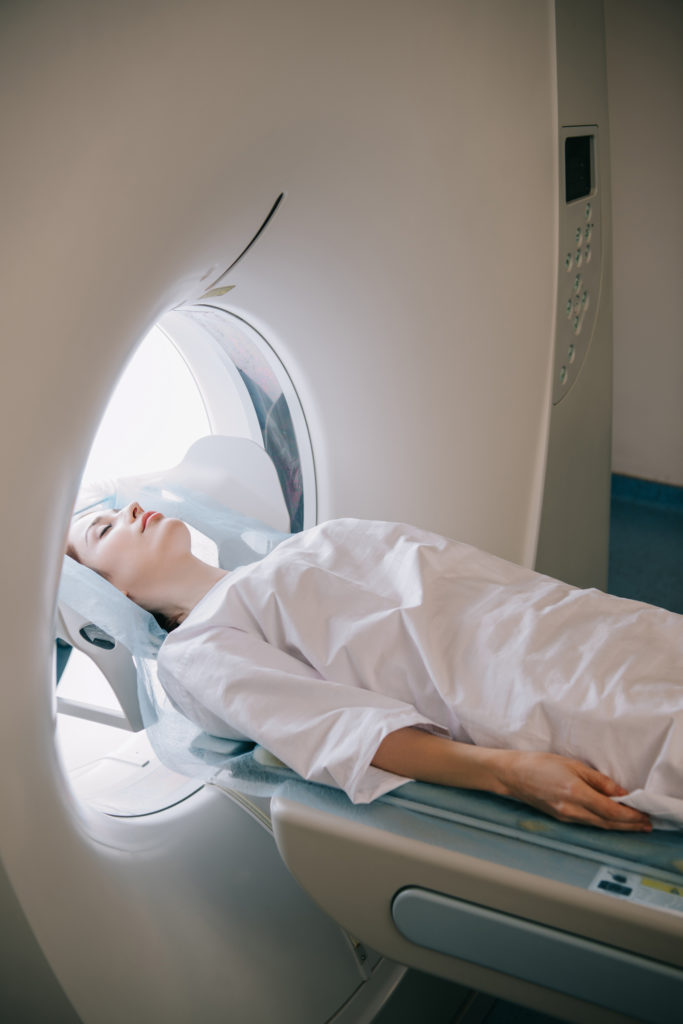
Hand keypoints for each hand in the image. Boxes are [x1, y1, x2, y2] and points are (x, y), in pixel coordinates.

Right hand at [496, 750, 651, 830]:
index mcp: (575, 794)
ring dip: (619, 827)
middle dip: (630, 825)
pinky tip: (611, 820)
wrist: (512, 775)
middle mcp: (571, 810)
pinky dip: (604, 823)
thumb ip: (598, 780)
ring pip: (599, 826)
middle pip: (608, 823)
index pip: (611, 811)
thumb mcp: (572, 765)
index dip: (631, 816)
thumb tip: (621, 794)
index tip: (645, 816)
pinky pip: (588, 824)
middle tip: (647, 825)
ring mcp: (565, 817)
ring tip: (635, 825)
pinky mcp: (561, 818)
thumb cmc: (539, 764)